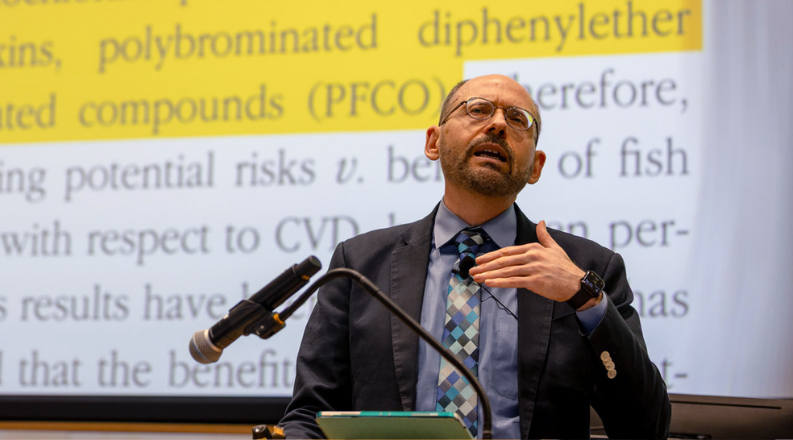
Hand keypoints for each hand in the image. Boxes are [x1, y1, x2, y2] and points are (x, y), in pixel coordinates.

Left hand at [469, 221, 590, 305]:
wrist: (577, 284)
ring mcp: (533, 269)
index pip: (507, 251)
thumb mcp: (555, 248)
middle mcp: (532, 256)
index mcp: (533, 248)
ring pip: (506, 271)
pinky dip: (500, 282)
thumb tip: (541, 222)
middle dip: (485, 265)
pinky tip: (489, 283)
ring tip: (477, 277)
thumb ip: (544, 236)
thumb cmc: (564, 267)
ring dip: (489, 274)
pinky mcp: (536, 281)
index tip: (480, 259)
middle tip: (472, 270)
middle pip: (503, 260)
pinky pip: (514, 282)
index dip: (491, 255)